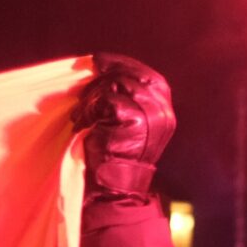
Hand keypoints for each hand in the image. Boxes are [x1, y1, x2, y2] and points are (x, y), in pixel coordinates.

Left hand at [72, 53, 176, 199]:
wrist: (116, 186)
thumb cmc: (116, 154)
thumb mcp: (130, 123)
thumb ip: (129, 99)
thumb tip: (104, 70)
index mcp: (164, 109)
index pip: (147, 76)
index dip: (122, 63)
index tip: (99, 60)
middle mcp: (162, 110)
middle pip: (131, 75)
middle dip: (102, 78)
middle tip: (83, 93)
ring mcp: (151, 114)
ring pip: (116, 84)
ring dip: (91, 97)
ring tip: (81, 114)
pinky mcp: (133, 119)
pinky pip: (106, 99)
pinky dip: (88, 110)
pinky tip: (82, 123)